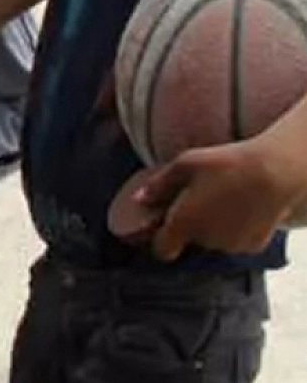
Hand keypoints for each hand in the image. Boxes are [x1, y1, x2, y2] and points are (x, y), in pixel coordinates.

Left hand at [135, 136, 306, 261]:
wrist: (274, 172)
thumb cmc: (226, 164)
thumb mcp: (185, 164)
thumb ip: (159, 184)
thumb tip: (139, 199)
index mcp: (183, 223)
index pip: (162, 250)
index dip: (160, 240)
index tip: (164, 225)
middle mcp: (205, 240)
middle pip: (190, 240)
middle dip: (190, 224)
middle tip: (199, 199)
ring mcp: (231, 245)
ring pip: (213, 241)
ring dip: (213, 227)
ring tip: (223, 200)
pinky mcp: (253, 245)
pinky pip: (236, 241)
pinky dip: (235, 230)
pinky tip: (241, 209)